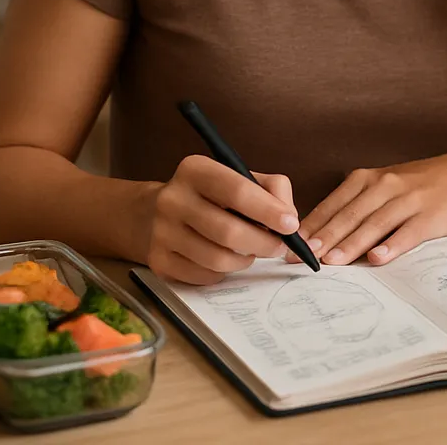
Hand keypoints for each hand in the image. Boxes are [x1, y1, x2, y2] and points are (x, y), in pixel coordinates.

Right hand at [145, 154, 299, 285]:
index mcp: (195, 170)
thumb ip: (272, 190)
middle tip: (280, 246)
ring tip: (251, 250)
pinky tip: (225, 258)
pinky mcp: (159, 261)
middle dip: (264, 243)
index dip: (268, 210)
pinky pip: (205, 276)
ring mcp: (162, 232)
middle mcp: (173, 199)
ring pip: (218, 259)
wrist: (156, 214)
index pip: (237, 190)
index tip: (290, 224)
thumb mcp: (239, 178)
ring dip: (245, 260)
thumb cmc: (210, 196)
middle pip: (228, 231)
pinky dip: (224, 272)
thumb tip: (289, 219)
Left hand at [294, 153, 446, 267]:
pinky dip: (392, 245)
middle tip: (302, 257)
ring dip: (351, 244)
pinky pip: (408, 232)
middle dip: (324, 238)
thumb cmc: (418, 186)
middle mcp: (385, 186)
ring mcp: (408, 200)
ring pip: (374, 224)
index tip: (290, 245)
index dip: (311, 226)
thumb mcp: (383, 185)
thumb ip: (354, 205)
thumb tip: (319, 234)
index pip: (333, 205)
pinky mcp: (430, 216)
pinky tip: (377, 258)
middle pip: (349, 215)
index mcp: (368, 178)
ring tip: (331, 262)